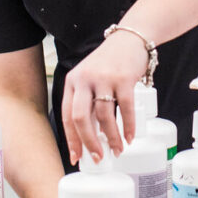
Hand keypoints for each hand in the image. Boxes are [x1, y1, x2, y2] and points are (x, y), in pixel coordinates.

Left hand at [60, 29, 148, 164]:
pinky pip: (126, 109)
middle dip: (89, 143)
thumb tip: (90, 136)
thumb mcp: (91, 78)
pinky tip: (129, 136)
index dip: (72, 140)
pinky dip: (128, 126)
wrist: (130, 39)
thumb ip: (88, 102)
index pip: (67, 116)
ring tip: (117, 149)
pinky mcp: (124, 79)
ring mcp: (104, 78)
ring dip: (112, 137)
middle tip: (97, 158)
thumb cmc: (110, 62)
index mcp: (73, 81)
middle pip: (81, 118)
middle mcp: (85, 79)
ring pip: (104, 116)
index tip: (77, 157)